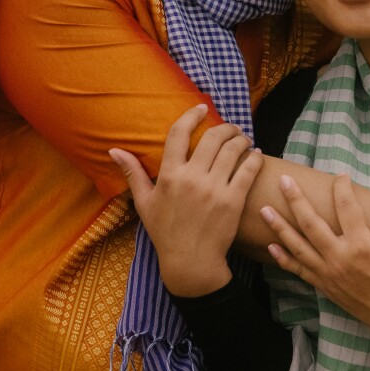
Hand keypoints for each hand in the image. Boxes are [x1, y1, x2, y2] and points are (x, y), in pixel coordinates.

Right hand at [108, 105, 263, 295]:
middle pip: (213, 137)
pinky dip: (255, 157)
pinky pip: (249, 169)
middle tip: (231, 128)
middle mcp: (192, 178)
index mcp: (169, 176)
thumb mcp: (144, 203)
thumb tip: (114, 150)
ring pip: (233, 150)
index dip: (191, 115)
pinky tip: (256, 154)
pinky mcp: (234, 200)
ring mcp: (214, 189)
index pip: (179, 133)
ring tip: (244, 140)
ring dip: (241, 139)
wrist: (191, 262)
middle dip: (225, 127)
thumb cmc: (165, 232)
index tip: (201, 108)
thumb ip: (132, 173)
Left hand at [261, 174, 369, 344]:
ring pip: (298, 246)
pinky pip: (300, 271)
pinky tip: (272, 246)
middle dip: (295, 200)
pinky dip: (284, 259)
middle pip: (311, 223)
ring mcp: (330, 274)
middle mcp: (340, 258)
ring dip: (280, 227)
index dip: (342, 188)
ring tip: (264, 209)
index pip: (346, 207)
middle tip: (284, 181)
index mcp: (363, 245)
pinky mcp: (326, 287)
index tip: (341, 176)